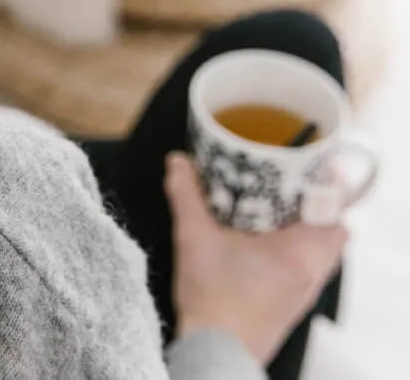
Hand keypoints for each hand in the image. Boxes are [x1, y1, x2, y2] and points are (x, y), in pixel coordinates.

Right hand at [165, 151, 347, 365]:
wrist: (215, 351)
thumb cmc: (213, 300)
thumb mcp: (193, 237)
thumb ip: (186, 194)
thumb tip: (178, 162)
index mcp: (300, 252)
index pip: (334, 214)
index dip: (324, 187)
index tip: (303, 168)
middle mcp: (312, 272)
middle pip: (331, 230)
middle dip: (310, 204)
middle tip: (283, 183)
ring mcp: (305, 291)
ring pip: (319, 250)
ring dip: (302, 227)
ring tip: (270, 207)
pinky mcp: (293, 304)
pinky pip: (307, 267)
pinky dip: (293, 248)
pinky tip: (261, 239)